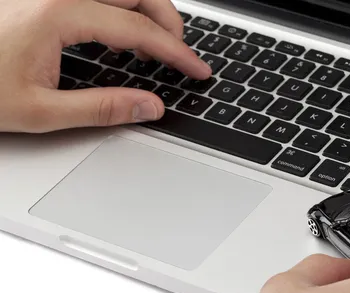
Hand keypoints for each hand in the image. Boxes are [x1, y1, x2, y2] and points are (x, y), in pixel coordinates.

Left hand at [0, 0, 210, 132]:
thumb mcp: (39, 111)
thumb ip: (102, 109)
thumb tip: (150, 106)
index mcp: (58, 14)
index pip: (137, 28)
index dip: (175, 52)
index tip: (197, 69)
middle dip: (168, 21)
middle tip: (182, 55)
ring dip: (147, 10)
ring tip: (160, 46)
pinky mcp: (43, 0)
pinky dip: (122, 11)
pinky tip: (124, 35)